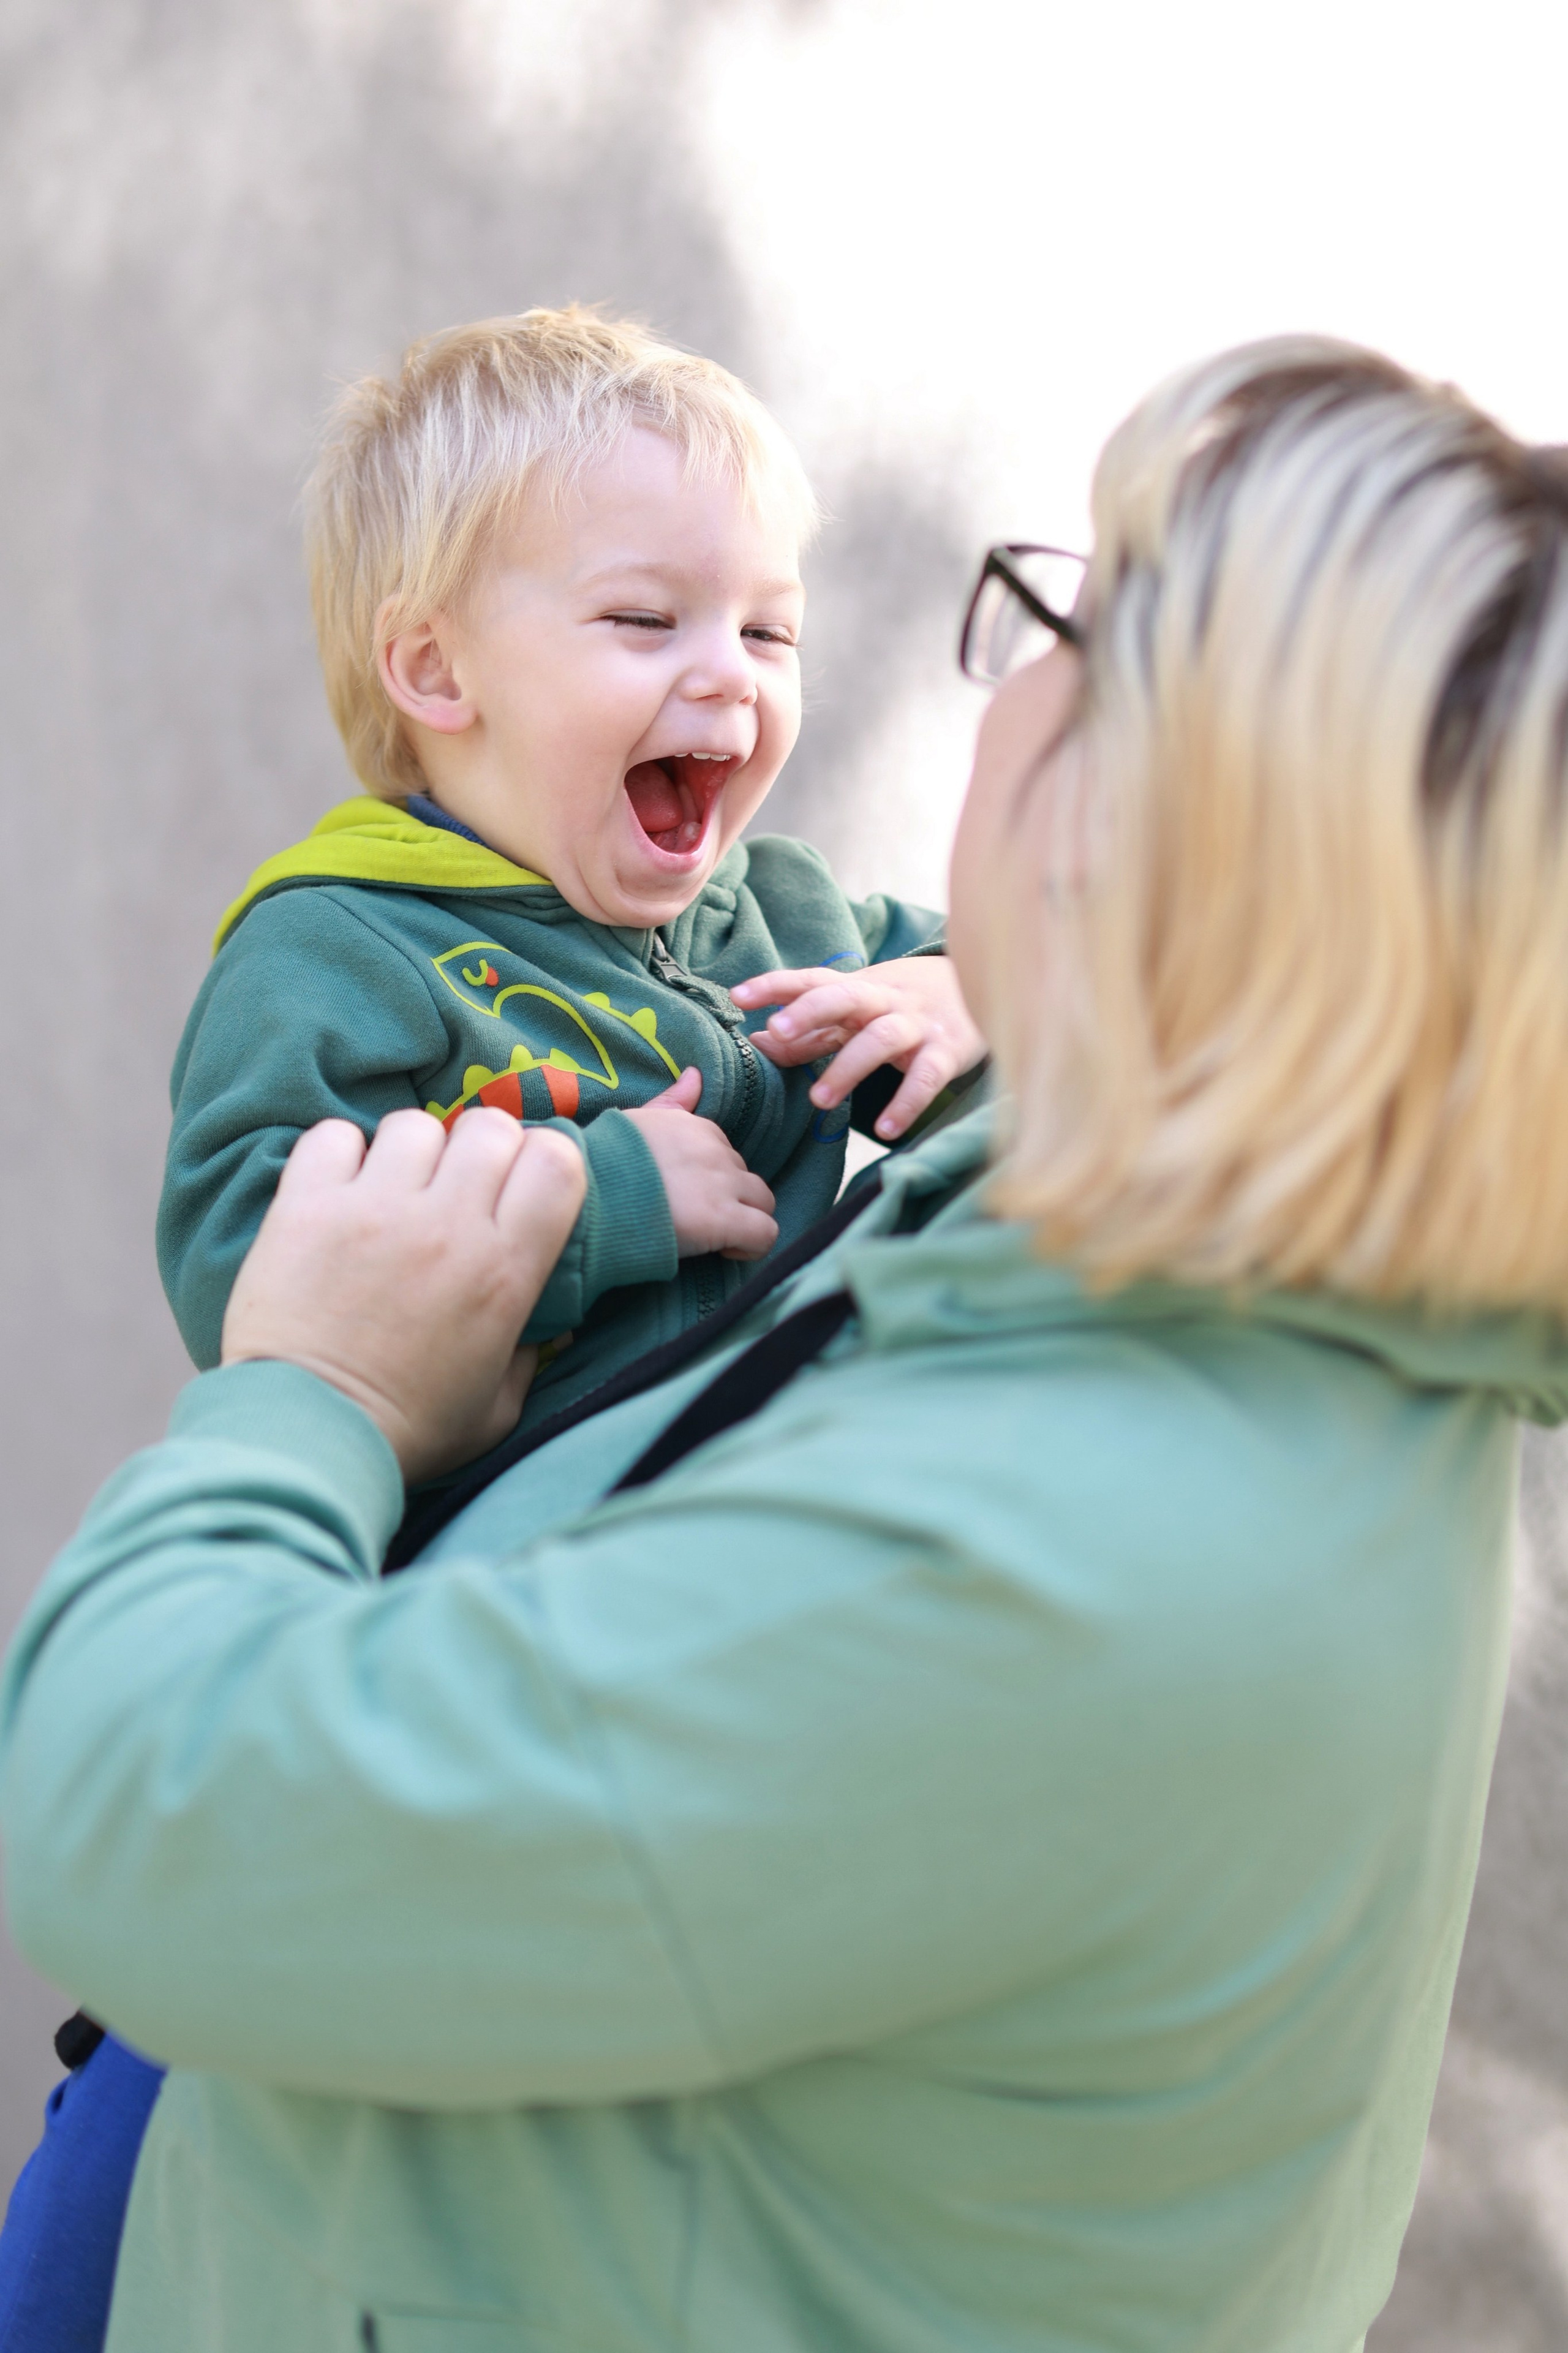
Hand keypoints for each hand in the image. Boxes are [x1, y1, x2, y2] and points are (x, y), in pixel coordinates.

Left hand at [221, 1109, 585, 1483]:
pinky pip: (335, 1136)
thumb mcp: (497, 1409)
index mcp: (503, 1271)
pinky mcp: (306, 1206)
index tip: (522, 1187)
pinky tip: (340, 1190)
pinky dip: (341, 1154)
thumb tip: (543, 1322)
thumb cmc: (408, 1432)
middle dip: (483, 1149)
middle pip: (490, 1129)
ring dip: (411, 1152)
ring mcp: (373, 1209)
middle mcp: (446, 1226)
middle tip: (459, 1185)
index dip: (546, 1161)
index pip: (557, 1163)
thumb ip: (528, 1355)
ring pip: (414, 1126)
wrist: (306, 1437)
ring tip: (393, 1190)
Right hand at [622, 1067, 778, 1260]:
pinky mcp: (725, 1219)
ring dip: (746, 1218)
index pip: (723, 1152)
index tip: (684, 1195)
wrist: (587, 1192)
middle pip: (743, 1176)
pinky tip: (726, 1249)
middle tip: (694, 1217)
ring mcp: (723, 1184)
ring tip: (715, 1235)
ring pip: (764, 1201)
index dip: (708, 1178)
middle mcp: (716, 1151)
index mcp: (696, 1126)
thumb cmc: (603, 1160)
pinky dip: (752, 1245)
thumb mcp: (639, 1120)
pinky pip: (766, 1232)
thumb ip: (673, 1100)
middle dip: (727, 1197)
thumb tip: (695, 1075)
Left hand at [731, 954, 985, 1140]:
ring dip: (848, 1068)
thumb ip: (811, 1033)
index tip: (738, 996)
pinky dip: (906, 1103)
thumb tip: (758, 1042)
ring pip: (881, 1038)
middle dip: (809, 1010)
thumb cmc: (905, 1008)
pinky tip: (887, 1130)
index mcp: (859, 988)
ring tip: (819, 1100)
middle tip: (777, 1031)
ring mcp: (919, 1025)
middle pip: (845, 996)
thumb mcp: (858, 1015)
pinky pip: (926, 1077)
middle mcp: (887, 1000)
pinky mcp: (948, 1052)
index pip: (812, 980)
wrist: (985, 987)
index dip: (775, 985)